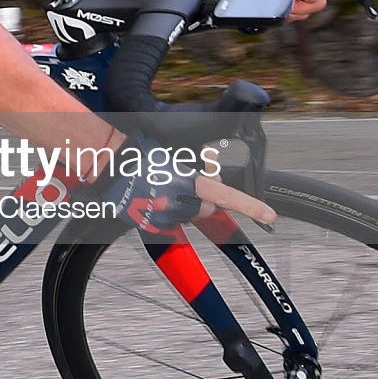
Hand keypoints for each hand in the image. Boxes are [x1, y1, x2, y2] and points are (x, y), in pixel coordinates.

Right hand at [107, 143, 276, 233]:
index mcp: (185, 182)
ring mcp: (163, 217)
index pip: (225, 197)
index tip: (269, 215)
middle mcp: (176, 203)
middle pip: (206, 209)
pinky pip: (168, 224)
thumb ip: (195, 164)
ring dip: (183, 207)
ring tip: (163, 190)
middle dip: (205, 200)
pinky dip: (166, 214)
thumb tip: (211, 164)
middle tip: (189, 187)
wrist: (108, 165)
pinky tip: (153, 199)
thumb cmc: (138, 153)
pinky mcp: (150, 226)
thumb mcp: (172, 152)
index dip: (250, 207)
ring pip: (187, 218)